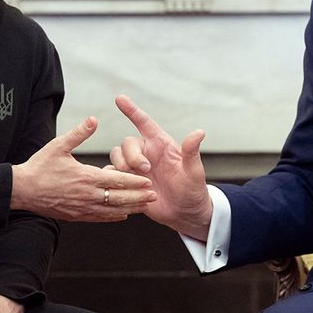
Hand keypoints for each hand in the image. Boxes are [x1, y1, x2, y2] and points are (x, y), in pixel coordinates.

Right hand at [12, 116, 154, 220]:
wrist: (22, 190)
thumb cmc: (40, 166)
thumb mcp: (58, 146)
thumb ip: (79, 133)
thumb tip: (94, 119)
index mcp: (86, 177)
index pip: (117, 180)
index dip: (134, 181)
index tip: (149, 180)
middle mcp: (87, 195)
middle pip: (119, 198)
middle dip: (138, 197)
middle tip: (154, 196)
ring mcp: (82, 208)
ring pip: (112, 211)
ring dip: (130, 209)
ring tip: (144, 207)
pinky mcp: (76, 216)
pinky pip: (99, 218)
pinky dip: (113, 217)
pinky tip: (123, 216)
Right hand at [111, 95, 212, 239]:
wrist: (185, 214)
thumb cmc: (193, 190)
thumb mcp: (194, 172)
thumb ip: (192, 152)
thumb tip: (199, 132)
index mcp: (161, 145)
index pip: (143, 122)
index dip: (131, 110)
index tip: (119, 98)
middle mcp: (146, 153)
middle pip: (126, 143)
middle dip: (131, 155)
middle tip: (146, 170)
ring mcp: (136, 168)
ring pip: (116, 157)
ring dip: (123, 168)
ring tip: (140, 182)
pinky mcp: (128, 182)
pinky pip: (112, 174)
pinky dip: (115, 179)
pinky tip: (126, 188)